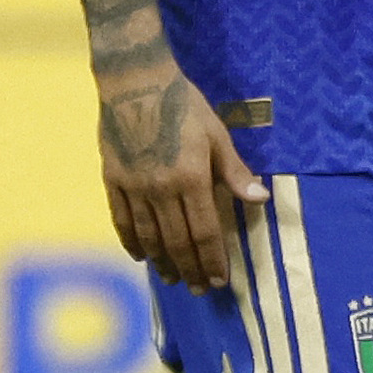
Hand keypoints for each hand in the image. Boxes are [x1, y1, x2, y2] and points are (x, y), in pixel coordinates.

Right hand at [99, 65, 264, 293]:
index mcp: (190, 179)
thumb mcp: (218, 135)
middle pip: (176, 241)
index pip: (204, 231)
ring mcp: (132, 186)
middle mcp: (159, 189)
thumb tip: (261, 200)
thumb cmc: (184, 106)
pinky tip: (140, 256)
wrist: (135, 83)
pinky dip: (131, 241)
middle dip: (190, 269)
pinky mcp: (112, 180)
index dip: (212, 259)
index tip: (219, 280)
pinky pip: (121, 220)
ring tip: (173, 279)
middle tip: (199, 289)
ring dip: (162, 261)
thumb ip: (235, 173)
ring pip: (147, 236)